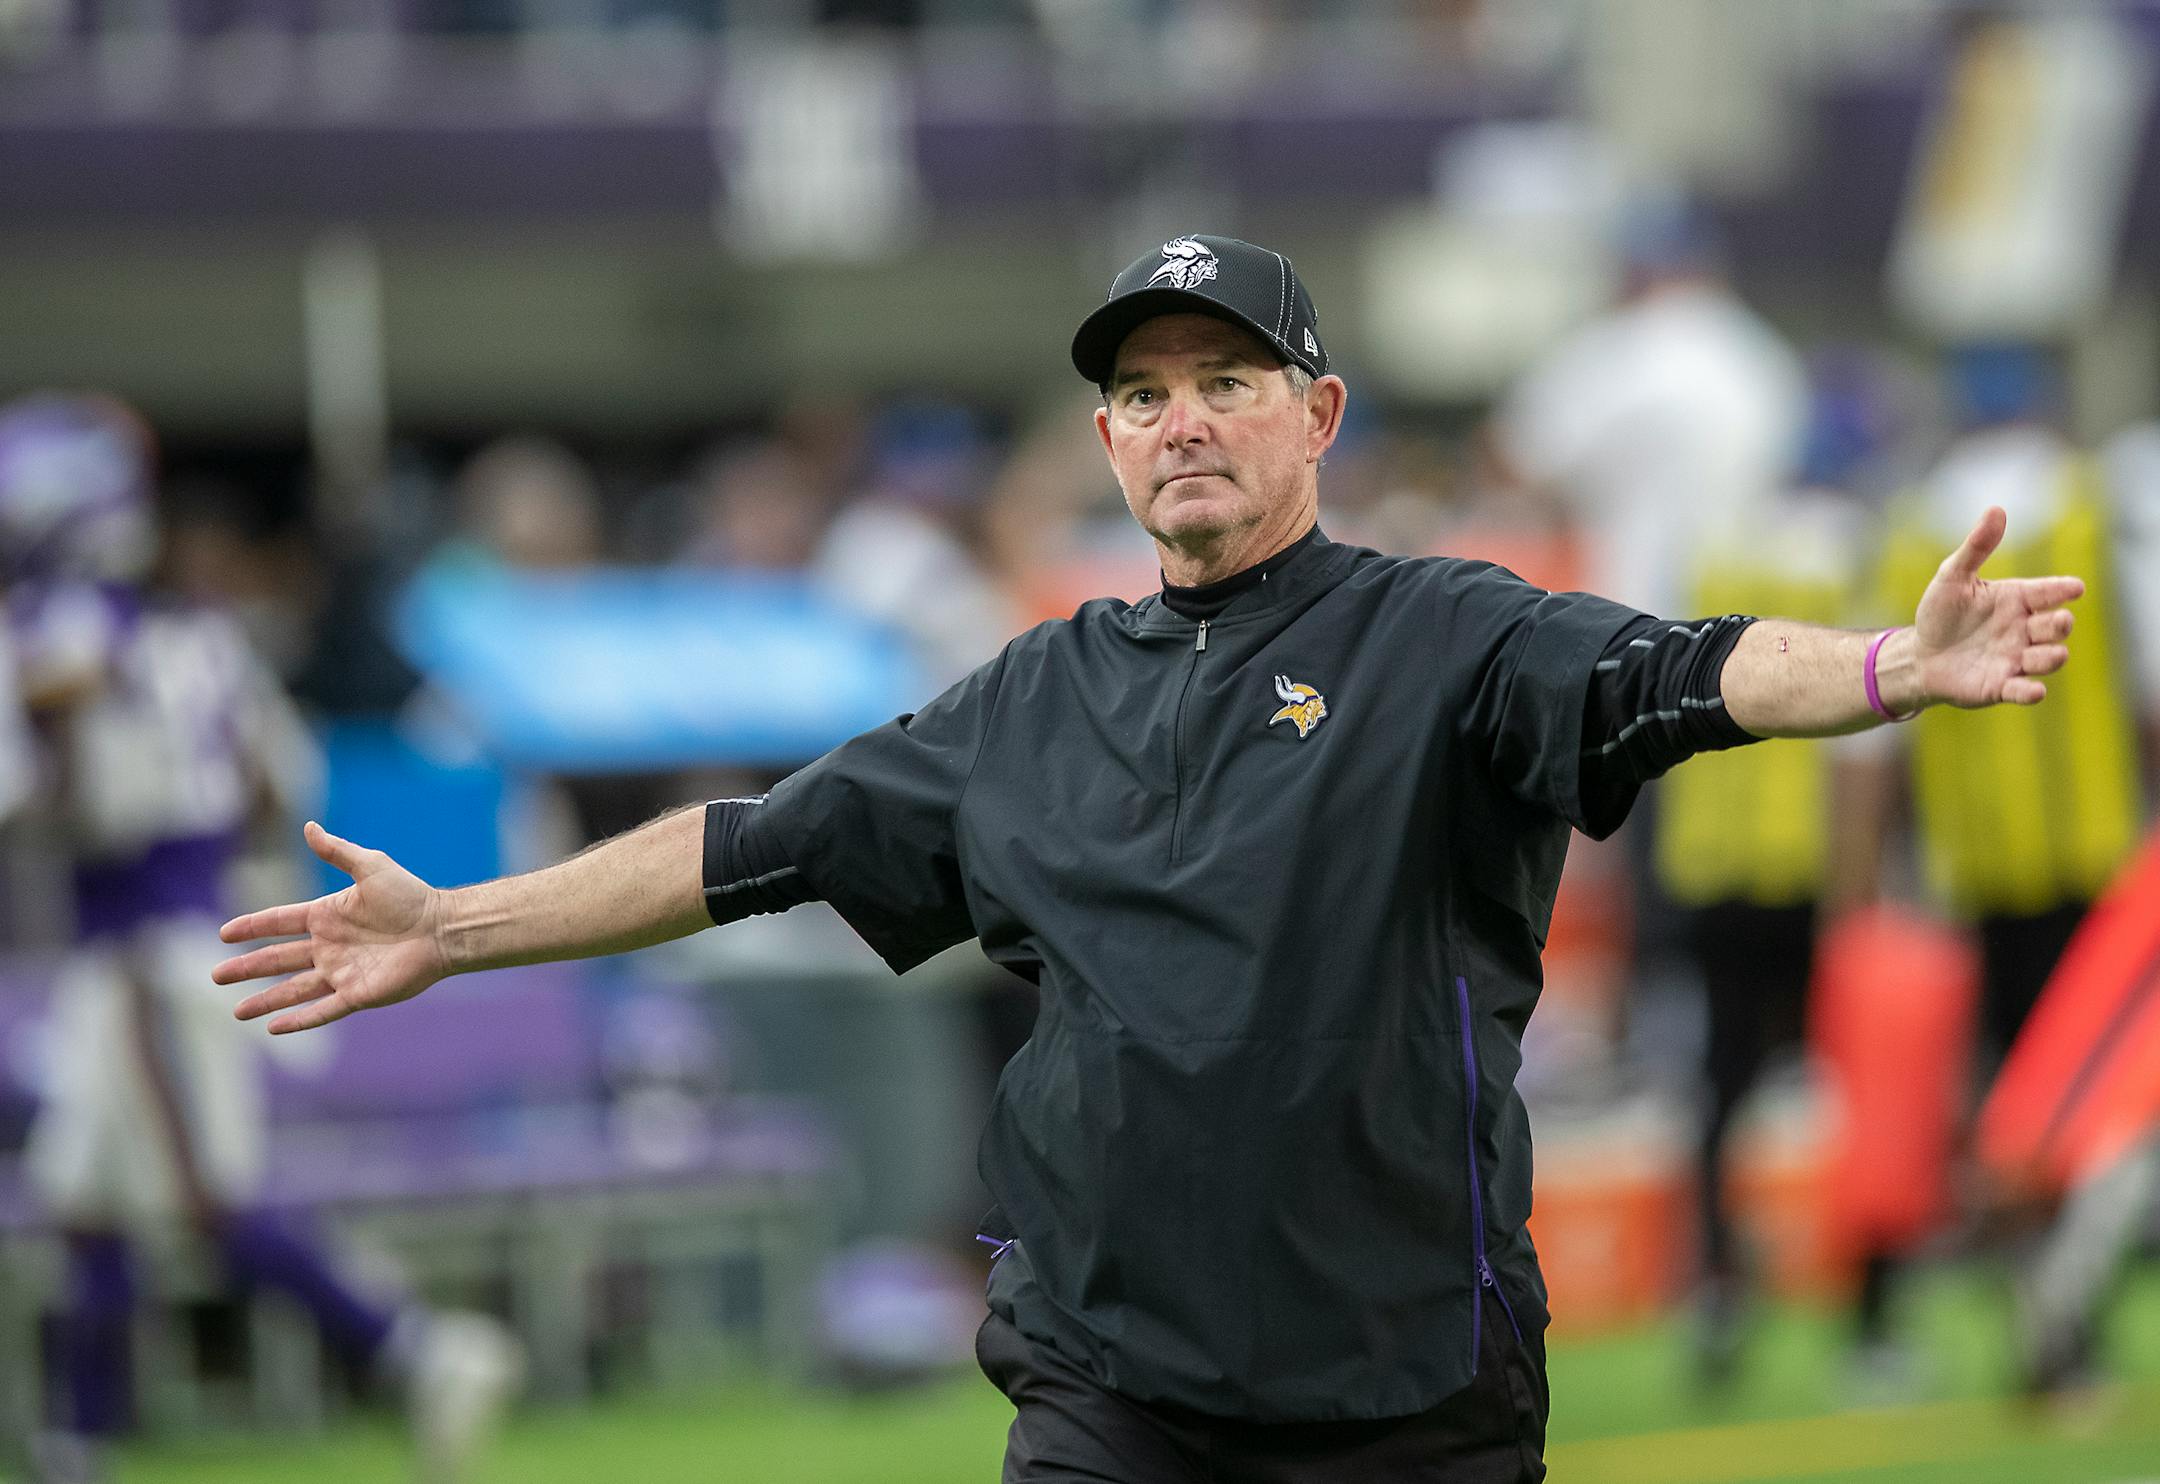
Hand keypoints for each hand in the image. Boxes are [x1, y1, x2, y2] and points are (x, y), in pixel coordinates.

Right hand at [216, 821, 450, 1033]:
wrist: (442, 928)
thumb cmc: (410, 895)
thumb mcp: (370, 867)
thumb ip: (337, 850)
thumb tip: (308, 826)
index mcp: (327, 916)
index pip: (279, 922)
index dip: (252, 927)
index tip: (223, 933)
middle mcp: (329, 946)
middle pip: (277, 959)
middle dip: (246, 968)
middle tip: (215, 976)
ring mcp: (341, 972)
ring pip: (293, 990)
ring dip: (265, 1001)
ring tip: (236, 1012)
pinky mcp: (358, 994)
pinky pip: (322, 1010)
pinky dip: (299, 1021)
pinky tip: (274, 1029)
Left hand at [1909, 505, 2082, 708]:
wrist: (1919, 655)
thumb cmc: (1941, 614)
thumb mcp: (1952, 576)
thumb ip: (1976, 547)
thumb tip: (1997, 509)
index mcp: (2017, 600)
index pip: (2049, 591)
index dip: (2063, 589)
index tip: (2074, 587)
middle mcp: (2023, 629)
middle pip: (2056, 626)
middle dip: (2061, 625)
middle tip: (2059, 620)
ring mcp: (2015, 658)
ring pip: (2047, 658)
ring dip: (2051, 657)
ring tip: (2048, 653)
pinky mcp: (2000, 685)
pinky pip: (2023, 690)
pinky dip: (2030, 692)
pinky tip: (2035, 690)